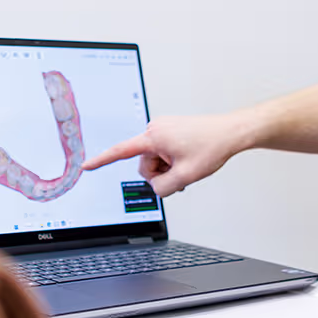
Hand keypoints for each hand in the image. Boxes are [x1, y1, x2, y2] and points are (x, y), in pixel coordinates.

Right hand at [81, 114, 248, 195]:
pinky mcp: (170, 131)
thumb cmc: (212, 147)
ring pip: (155, 161)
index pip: (121, 151)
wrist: (231, 132)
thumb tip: (156, 188)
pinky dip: (172, 161)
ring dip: (168, 168)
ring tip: (188, 165)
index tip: (86, 166)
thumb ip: (163, 188)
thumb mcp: (185, 177)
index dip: (102, 161)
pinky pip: (163, 153)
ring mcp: (163, 129)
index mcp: (154, 137)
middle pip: (145, 164)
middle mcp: (155, 129)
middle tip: (183, 172)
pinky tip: (187, 161)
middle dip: (160, 173)